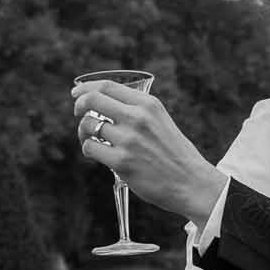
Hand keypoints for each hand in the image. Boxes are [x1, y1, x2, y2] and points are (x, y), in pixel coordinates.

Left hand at [73, 81, 224, 224]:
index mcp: (148, 104)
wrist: (192, 183)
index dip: (86, 88)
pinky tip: (97, 154)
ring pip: (88, 126)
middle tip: (78, 113)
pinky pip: (90, 148)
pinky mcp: (121, 162)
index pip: (108, 86)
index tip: (77, 92)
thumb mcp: (161, 122)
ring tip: (92, 140)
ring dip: (83, 132)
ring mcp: (129, 140)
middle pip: (92, 100)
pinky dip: (89, 150)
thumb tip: (105, 106)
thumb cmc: (175, 155)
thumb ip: (138, 112)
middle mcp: (138, 118)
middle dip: (79, 105)